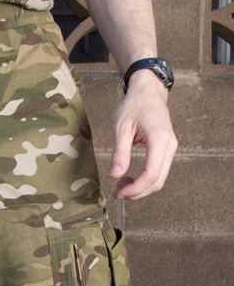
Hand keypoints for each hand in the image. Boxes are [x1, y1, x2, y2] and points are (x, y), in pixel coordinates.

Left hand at [108, 70, 177, 199]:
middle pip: (157, 182)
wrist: (147, 92)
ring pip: (159, 180)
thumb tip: (114, 176)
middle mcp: (169, 146)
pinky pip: (159, 172)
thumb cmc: (134, 106)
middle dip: (136, 192)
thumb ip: (119, 153)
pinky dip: (145, 181)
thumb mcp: (121, 128)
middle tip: (116, 192)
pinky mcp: (167, 150)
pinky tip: (130, 179)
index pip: (151, 175)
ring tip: (121, 185)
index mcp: (159, 139)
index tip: (117, 192)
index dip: (135, 189)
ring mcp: (170, 148)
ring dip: (140, 188)